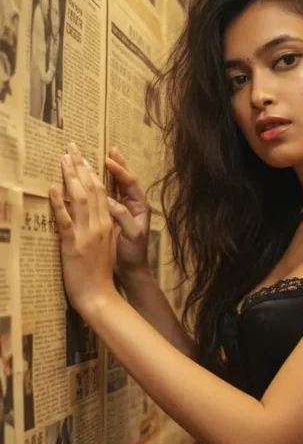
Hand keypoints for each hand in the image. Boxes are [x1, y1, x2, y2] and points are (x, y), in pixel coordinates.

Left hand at [49, 142, 116, 315]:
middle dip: (81, 166)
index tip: (84, 156)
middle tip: (71, 147)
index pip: (102, 192)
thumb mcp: (104, 247)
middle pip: (92, 189)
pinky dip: (59, 203)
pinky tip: (53, 189)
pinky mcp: (73, 245)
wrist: (99, 296)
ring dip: (71, 177)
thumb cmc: (100, 275)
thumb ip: (98, 229)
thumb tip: (88, 216)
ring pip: (80, 199)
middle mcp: (99, 225)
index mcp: (107, 225)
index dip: (92, 172)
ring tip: (63, 159)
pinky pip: (66, 220)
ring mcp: (87, 234)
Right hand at [104, 147, 151, 279]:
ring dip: (110, 172)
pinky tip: (94, 178)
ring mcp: (124, 210)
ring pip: (117, 186)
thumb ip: (123, 217)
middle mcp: (133, 206)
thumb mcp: (131, 235)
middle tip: (109, 149)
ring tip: (103, 157)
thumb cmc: (133, 254)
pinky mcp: (114, 216)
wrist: (131, 270)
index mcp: (140, 208)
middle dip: (118, 164)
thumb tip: (110, 201)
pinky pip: (109, 196)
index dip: (120, 171)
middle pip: (125, 180)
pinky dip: (103, 185)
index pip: (130, 183)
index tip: (108, 161)